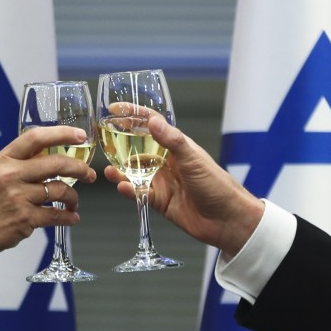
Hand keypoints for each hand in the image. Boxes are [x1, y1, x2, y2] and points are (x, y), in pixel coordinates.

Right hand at [0, 125, 96, 269]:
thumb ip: (17, 165)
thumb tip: (48, 158)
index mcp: (2, 160)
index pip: (36, 138)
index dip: (62, 134)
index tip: (81, 136)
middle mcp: (9, 175)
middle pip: (56, 163)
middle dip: (80, 168)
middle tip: (88, 174)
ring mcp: (17, 197)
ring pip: (60, 190)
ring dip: (73, 198)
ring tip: (73, 203)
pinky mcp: (24, 219)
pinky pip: (57, 215)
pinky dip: (68, 217)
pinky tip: (70, 218)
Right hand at [103, 115, 263, 255]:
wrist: (227, 221)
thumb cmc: (217, 185)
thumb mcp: (193, 159)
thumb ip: (171, 141)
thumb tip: (152, 121)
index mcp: (176, 147)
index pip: (152, 125)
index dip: (134, 115)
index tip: (115, 109)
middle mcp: (166, 162)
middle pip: (137, 148)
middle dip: (119, 144)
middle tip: (103, 141)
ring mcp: (161, 181)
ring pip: (133, 172)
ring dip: (120, 171)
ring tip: (110, 171)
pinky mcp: (158, 200)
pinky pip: (137, 193)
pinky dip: (128, 190)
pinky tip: (123, 188)